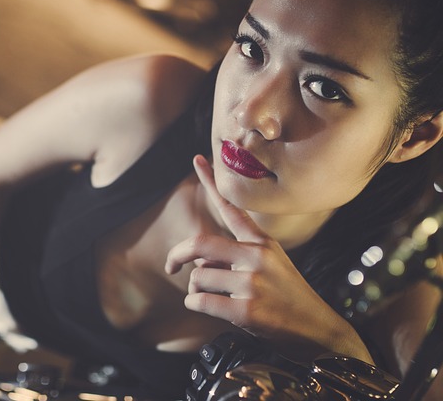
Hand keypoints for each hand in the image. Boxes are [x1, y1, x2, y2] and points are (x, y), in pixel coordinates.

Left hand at [165, 155, 366, 360]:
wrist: (318, 330)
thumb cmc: (287, 297)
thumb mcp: (271, 265)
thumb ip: (236, 257)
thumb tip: (198, 263)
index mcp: (262, 242)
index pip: (231, 208)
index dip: (210, 182)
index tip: (197, 159)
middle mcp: (257, 257)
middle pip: (200, 244)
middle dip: (178, 255)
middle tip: (171, 265)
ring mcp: (252, 283)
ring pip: (198, 278)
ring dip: (196, 290)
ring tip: (217, 297)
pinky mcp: (246, 310)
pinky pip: (199, 301)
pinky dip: (196, 305)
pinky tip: (211, 310)